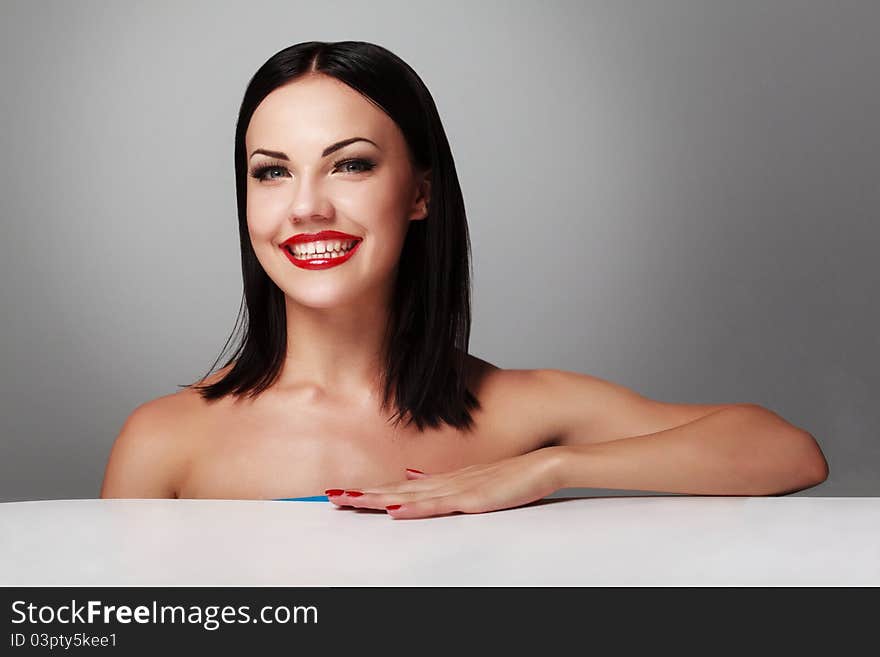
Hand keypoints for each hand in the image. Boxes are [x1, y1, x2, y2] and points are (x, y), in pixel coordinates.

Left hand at [324, 447, 564, 518]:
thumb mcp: (474, 483)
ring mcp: (458, 489)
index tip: (343, 494)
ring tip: (349, 502)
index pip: (400, 488)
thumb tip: (412, 479)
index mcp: (444, 481)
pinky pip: (438, 505)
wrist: (546, 462)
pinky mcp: (473, 498)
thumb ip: (444, 485)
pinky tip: (394, 510)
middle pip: (396, 491)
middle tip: (330, 498)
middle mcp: (445, 482)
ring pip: (409, 497)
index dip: (371, 491)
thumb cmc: (515, 477)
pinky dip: (414, 508)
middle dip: (363, 495)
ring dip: (377, 499)